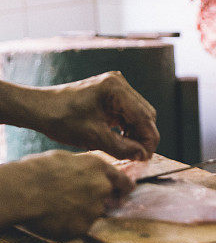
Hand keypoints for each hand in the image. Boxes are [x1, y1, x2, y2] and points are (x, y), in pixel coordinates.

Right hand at [12, 151, 133, 240]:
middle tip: (71, 200)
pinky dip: (67, 226)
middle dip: (93, 200)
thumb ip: (83, 168)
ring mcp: (94, 210)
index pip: (121, 180)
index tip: (127, 191)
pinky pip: (77, 228)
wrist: (25, 192)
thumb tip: (85, 174)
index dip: (124, 186)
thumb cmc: (38, 170)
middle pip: (104, 199)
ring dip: (78, 213)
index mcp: (98, 167)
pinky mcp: (83, 228)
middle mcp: (102, 188)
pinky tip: (53, 219)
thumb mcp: (65, 159)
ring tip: (55, 208)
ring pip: (90, 214)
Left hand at [38, 72, 159, 159]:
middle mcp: (119, 83)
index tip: (146, 158)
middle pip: (145, 114)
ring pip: (138, 114)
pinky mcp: (110, 94)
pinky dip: (127, 127)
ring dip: (136, 132)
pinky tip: (121, 140)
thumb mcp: (93, 137)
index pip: (144, 116)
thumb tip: (143, 155)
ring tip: (129, 151)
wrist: (39, 108)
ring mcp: (115, 87)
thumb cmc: (60, 119)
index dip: (149, 139)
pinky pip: (127, 112)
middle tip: (138, 157)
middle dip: (144, 136)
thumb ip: (121, 147)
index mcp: (116, 89)